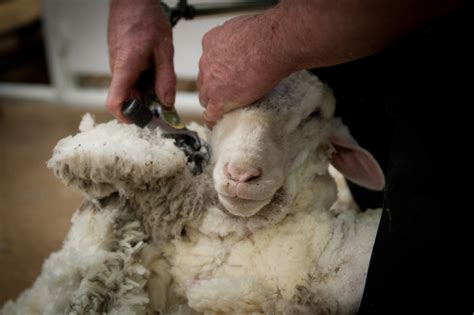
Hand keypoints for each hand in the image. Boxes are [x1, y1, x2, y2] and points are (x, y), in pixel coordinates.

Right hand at [107, 0, 175, 121]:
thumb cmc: (145, 17)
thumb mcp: (164, 49)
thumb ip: (166, 78)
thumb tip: (167, 103)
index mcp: (125, 68)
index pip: (115, 102)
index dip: (127, 117)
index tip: (145, 120)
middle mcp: (117, 69)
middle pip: (127, 100)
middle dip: (145, 106)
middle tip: (165, 105)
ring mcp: (118, 66)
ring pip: (131, 90)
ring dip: (147, 93)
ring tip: (162, 82)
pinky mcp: (122, 62)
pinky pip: (131, 79)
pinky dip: (144, 82)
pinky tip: (156, 72)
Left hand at [198, 12, 292, 126]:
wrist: (269, 46)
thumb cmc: (264, 35)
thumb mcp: (242, 28)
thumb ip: (236, 37)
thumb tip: (244, 41)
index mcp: (211, 43)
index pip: (209, 61)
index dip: (216, 70)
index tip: (223, 74)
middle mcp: (207, 62)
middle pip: (204, 79)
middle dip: (212, 85)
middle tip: (224, 91)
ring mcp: (211, 82)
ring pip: (205, 97)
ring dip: (212, 102)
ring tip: (221, 108)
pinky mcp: (219, 99)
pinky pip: (211, 114)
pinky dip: (212, 119)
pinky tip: (215, 123)